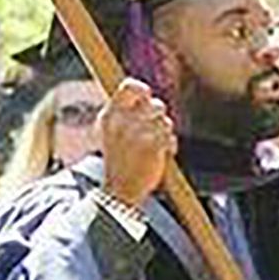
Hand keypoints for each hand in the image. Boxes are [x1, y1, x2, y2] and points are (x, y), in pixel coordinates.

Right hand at [99, 79, 176, 207]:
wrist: (119, 193)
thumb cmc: (117, 163)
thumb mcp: (109, 134)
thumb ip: (124, 112)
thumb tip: (144, 93)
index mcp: (109, 116)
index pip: (130, 86)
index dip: (142, 89)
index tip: (146, 97)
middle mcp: (122, 121)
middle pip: (155, 104)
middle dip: (158, 117)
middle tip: (152, 131)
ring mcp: (138, 132)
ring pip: (165, 121)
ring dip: (164, 132)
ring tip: (155, 146)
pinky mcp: (153, 145)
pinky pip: (169, 136)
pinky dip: (170, 145)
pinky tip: (163, 154)